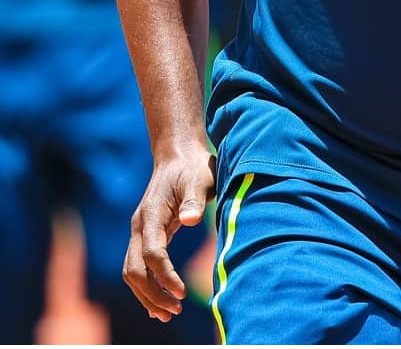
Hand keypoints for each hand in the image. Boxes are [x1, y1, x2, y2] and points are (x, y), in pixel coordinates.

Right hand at [123, 145, 214, 322]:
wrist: (179, 155)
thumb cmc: (193, 166)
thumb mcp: (199, 178)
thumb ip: (194, 199)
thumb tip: (190, 220)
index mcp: (151, 214)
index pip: (151, 253)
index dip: (165, 275)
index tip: (182, 292)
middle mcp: (140, 226)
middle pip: (134, 270)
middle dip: (152, 293)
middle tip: (176, 309)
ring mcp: (140, 231)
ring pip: (133, 272)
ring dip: (147, 294)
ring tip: (168, 313)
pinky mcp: (147, 234)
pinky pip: (139, 266)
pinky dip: (147, 285)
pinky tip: (160, 301)